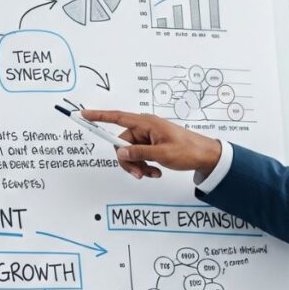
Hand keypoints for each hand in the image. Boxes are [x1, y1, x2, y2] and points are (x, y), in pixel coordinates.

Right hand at [81, 110, 222, 178]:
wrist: (205, 156)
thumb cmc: (188, 150)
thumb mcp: (162, 153)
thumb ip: (140, 153)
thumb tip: (121, 152)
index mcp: (146, 123)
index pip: (117, 117)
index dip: (99, 116)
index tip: (83, 115)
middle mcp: (145, 128)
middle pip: (122, 143)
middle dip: (128, 160)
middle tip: (139, 174)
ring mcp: (148, 137)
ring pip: (131, 153)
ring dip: (138, 166)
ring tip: (152, 174)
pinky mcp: (152, 146)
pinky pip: (140, 156)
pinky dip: (145, 166)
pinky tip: (156, 172)